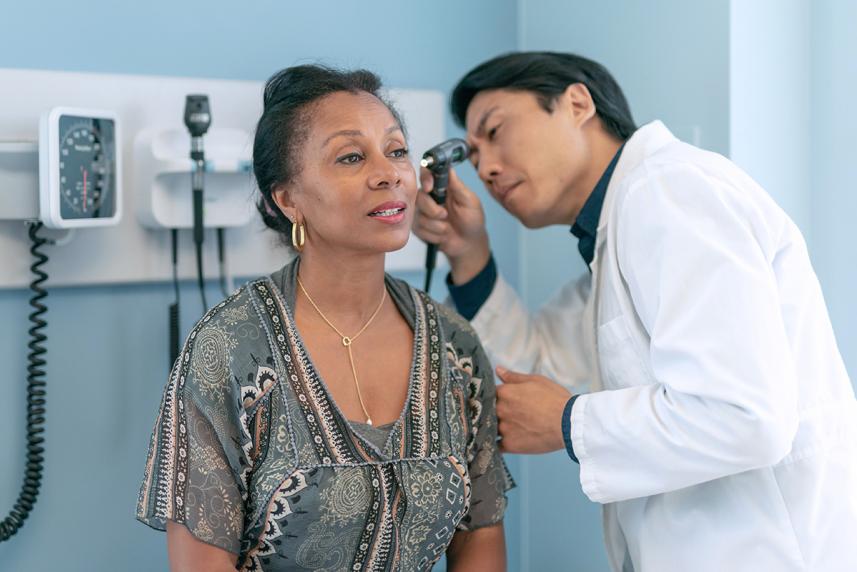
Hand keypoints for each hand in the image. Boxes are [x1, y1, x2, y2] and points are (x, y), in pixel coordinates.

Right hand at [413, 166, 490, 283]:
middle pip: (420, 196)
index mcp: (443, 186)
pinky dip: (433, 235)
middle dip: (433, 210)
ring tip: (447, 228)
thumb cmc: (472, 220)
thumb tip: (449, 168)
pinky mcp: (418, 226)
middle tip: (446, 215)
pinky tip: (442, 235)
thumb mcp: (470, 202)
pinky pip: (418, 229)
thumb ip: (458, 186)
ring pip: (419, 215)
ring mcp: (422, 211)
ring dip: (436, 225)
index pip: (427, 174)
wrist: (468, 244)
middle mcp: (430, 197)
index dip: (425, 178)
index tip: (430, 188)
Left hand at [495, 367, 571, 453]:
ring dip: (496, 427)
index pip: (489, 393)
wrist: (569, 423)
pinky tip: (506, 441)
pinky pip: (496, 444)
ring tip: (510, 428)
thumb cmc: (555, 399)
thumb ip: (513, 377)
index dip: (495, 396)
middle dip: (496, 411)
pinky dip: (499, 443)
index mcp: (504, 392)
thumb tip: (497, 370)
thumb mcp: (536, 381)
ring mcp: (503, 428)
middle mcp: (500, 410)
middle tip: (510, 414)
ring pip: (491, 427)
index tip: (502, 400)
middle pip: (488, 410)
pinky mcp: (510, 445)